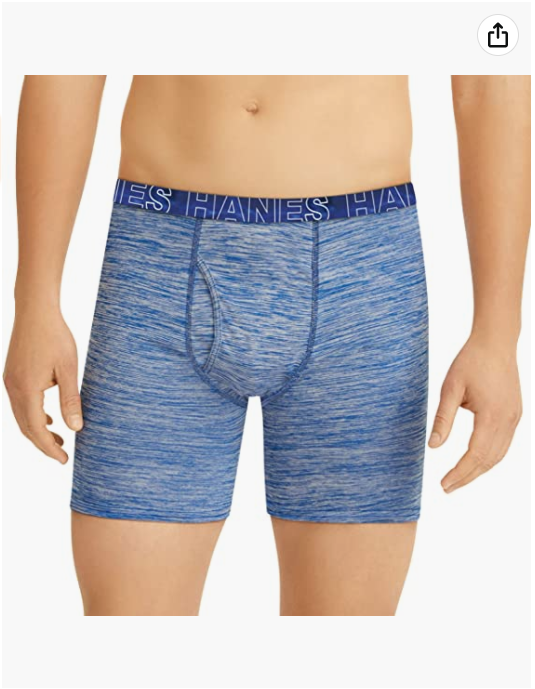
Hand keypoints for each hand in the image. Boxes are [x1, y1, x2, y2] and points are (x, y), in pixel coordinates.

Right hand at [3, 307, 82, 463]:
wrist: (35, 312)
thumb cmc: (55, 337)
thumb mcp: (69, 370)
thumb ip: (71, 400)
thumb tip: (76, 429)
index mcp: (27, 390)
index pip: (36, 429)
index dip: (49, 448)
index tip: (64, 460)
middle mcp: (13, 388)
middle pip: (26, 427)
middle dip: (43, 444)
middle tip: (62, 456)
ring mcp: (10, 381)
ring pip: (21, 416)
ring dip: (38, 430)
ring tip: (58, 439)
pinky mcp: (12, 375)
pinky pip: (20, 403)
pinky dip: (33, 415)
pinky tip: (49, 418)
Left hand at [429, 335, 521, 492]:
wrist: (495, 342)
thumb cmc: (470, 362)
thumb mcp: (450, 388)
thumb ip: (443, 419)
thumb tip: (433, 447)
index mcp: (492, 415)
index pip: (475, 455)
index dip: (460, 473)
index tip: (443, 484)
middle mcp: (508, 420)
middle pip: (489, 460)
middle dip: (468, 476)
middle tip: (447, 487)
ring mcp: (515, 417)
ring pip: (499, 455)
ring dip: (480, 469)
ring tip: (459, 479)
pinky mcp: (515, 413)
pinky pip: (504, 443)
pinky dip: (490, 457)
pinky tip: (475, 461)